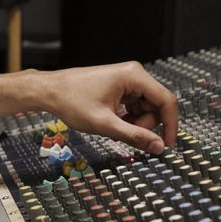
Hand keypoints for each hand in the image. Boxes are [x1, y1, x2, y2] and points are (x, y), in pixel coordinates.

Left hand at [46, 61, 177, 153]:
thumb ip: (134, 136)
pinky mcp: (120, 88)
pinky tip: (111, 123)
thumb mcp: (104, 124)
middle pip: (156, 106)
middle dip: (145, 125)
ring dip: (134, 124)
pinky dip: (127, 120)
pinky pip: (135, 107)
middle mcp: (133, 75)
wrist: (49, 91)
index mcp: (134, 76)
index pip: (166, 100)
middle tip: (124, 135)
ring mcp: (127, 81)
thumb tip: (158, 147)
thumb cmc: (71, 101)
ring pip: (145, 109)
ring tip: (113, 128)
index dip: (171, 125)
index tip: (168, 145)